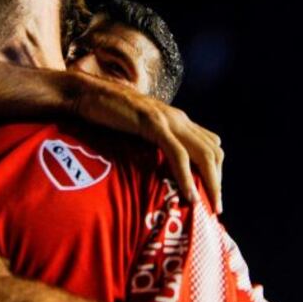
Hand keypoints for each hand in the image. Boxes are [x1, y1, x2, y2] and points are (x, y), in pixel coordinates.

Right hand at [71, 74, 224, 211]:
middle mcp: (178, 118)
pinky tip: (189, 195)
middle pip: (213, 151)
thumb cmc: (105, 113)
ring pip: (203, 153)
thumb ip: (150, 141)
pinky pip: (178, 154)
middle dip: (218, 181)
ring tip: (208, 206)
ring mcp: (167, 120)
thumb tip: (154, 166)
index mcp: (176, 119)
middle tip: (216, 208)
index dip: (215, 170)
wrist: (84, 93)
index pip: (210, 144)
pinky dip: (186, 176)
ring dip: (210, 183)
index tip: (210, 194)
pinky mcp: (153, 124)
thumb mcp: (136, 129)